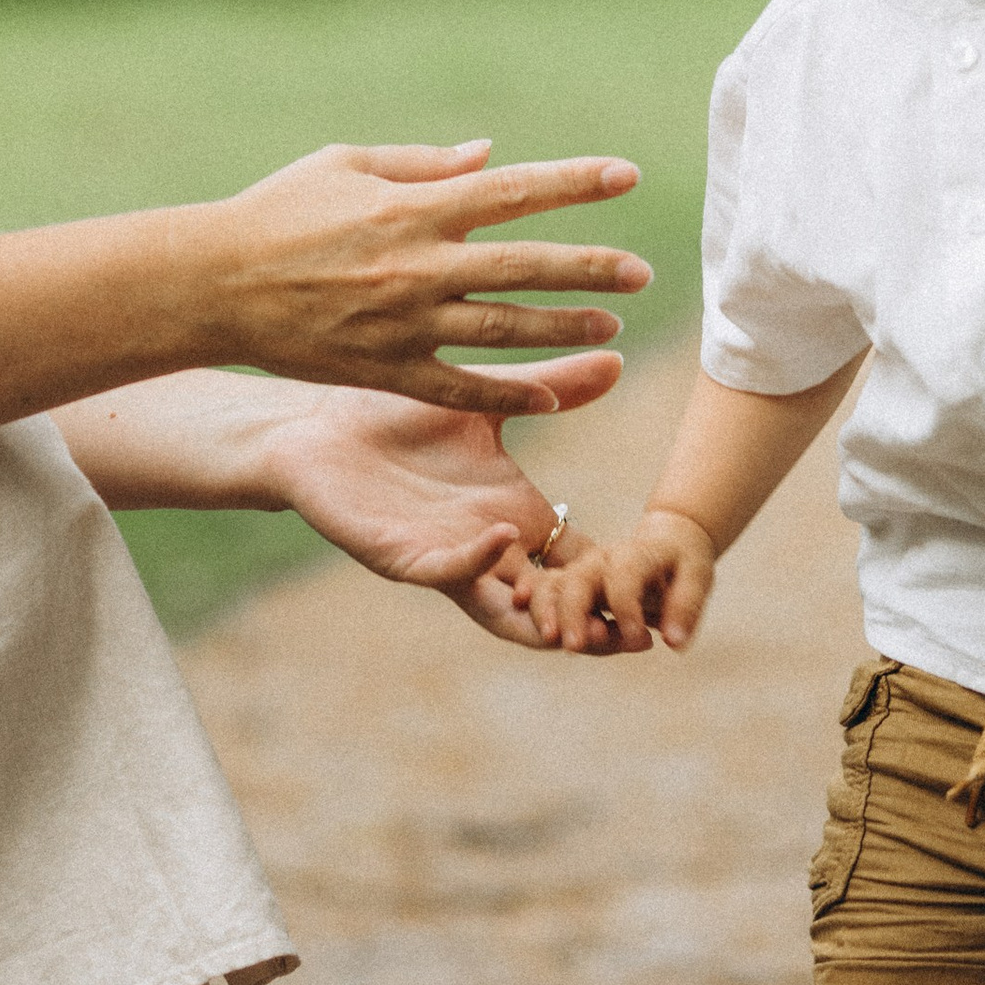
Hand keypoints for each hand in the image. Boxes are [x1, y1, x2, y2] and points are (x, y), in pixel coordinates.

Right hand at [202, 140, 647, 414]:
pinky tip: (552, 398)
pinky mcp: (384, 369)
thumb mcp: (344, 164)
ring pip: (504, 329)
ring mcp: (404, 323)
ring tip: (610, 328)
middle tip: (643, 270)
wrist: (210, 285)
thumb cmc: (276, 212)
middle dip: (590, 267)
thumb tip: (489, 155)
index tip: (627, 177)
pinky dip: (508, 392)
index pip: (514, 190)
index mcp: (412, 207)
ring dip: (563, 328)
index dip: (576, 183)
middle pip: (524, 264)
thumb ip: (423, 163)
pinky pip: (460, 386)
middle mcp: (418, 265)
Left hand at [261, 351, 621, 623]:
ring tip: (588, 618)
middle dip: (600, 623)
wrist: (310, 424)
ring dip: (547, 620)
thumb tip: (616, 354)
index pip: (585, 562)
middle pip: (558, 606)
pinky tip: (500, 537)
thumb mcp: (487, 399)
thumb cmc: (393, 416)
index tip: (674, 580)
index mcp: (515, 514)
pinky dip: (476, 564)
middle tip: (645, 630)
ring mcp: (445, 558)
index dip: (626, 577)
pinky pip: (445, 573)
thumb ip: (554, 384)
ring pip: (506, 614)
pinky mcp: (400, 557)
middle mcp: (488, 547)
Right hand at [506, 508, 718, 655]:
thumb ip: (685, 607)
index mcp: (636, 554)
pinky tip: (520, 606)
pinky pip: (547, 590)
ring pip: (556, 585)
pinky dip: (534, 600)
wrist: (667, 540)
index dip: (629, 609)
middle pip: (580, 580)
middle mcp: (603, 558)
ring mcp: (583, 568)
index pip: (626, 578)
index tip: (641, 640)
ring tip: (549, 638)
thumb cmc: (684, 562)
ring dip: (548, 610)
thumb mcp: (698, 577)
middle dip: (574, 612)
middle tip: (573, 646)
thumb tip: (673, 643)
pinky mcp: (572, 581)